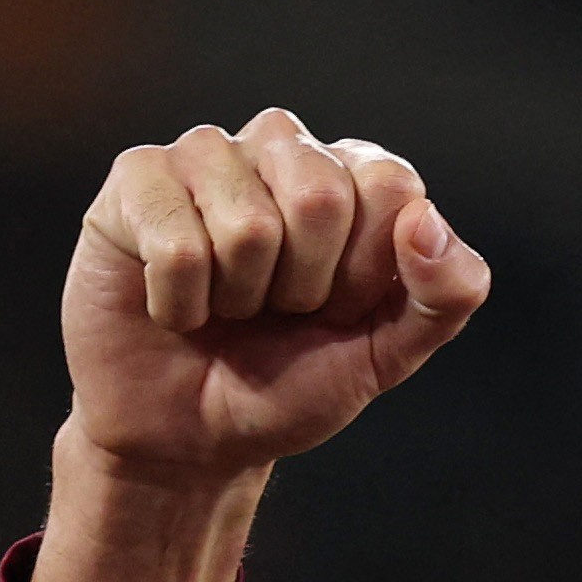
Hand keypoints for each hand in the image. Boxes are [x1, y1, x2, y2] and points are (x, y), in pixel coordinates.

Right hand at [62, 108, 488, 477]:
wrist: (192, 434)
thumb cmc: (290, 384)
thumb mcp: (387, 354)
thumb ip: (445, 296)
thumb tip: (425, 220)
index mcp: (353, 176)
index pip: (391, 187)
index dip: (367, 272)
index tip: (339, 308)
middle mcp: (281, 148)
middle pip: (321, 195)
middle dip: (304, 287)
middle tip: (277, 310)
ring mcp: (206, 155)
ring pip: (248, 225)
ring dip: (239, 297)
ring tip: (226, 306)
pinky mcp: (136, 179)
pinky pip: (177, 246)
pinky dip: (181, 304)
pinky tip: (175, 305)